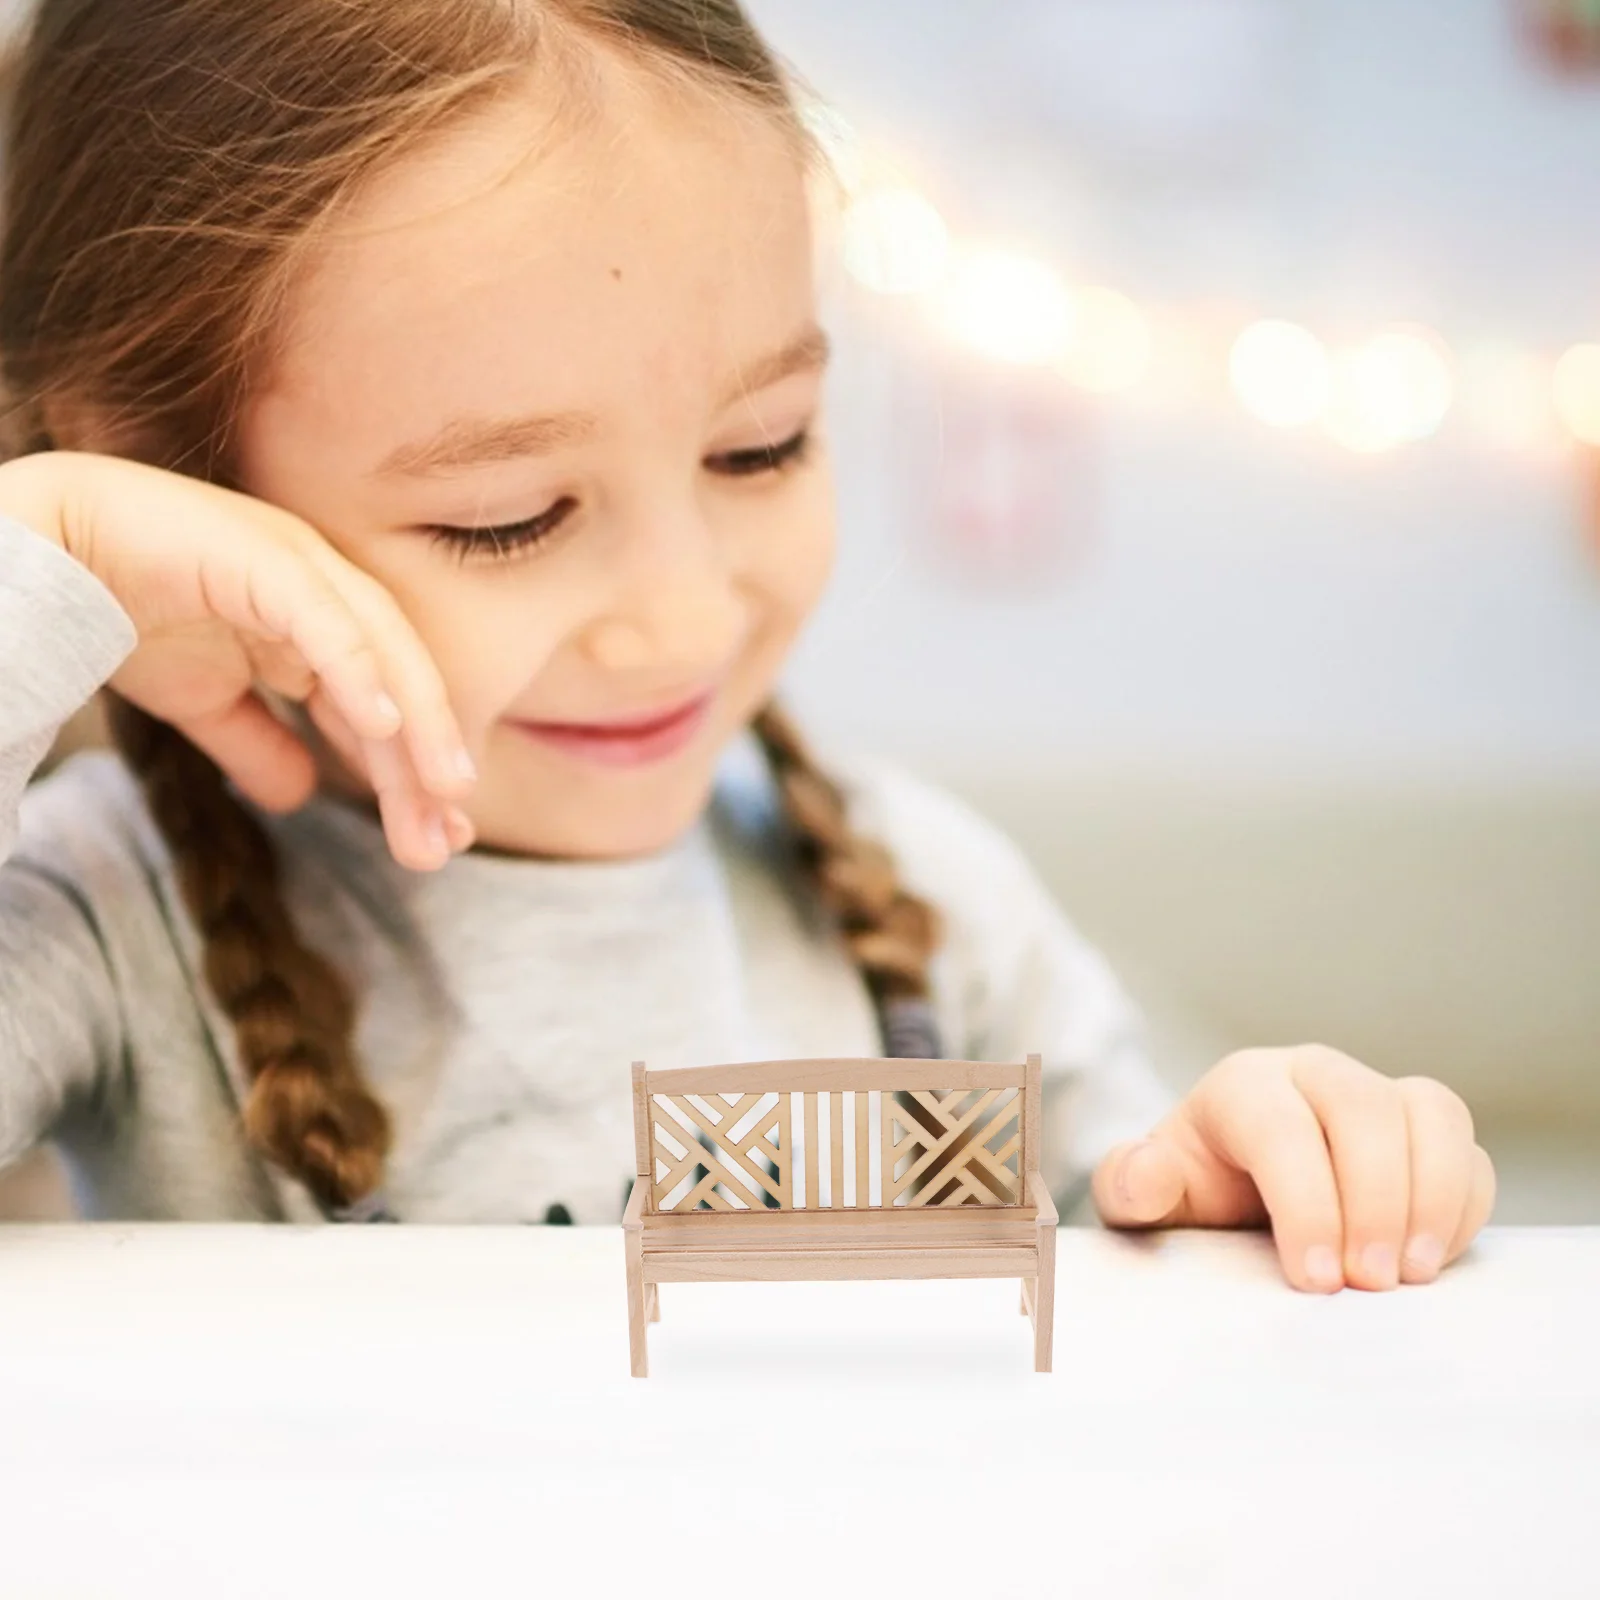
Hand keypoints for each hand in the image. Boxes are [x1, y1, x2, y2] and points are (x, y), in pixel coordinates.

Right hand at [0, 450, 474, 870]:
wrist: (43, 551)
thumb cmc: (120, 611)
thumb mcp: (203, 701)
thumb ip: (256, 743)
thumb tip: (297, 797)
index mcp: (317, 628)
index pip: (382, 709)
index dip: (410, 775)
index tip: (436, 839)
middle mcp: (325, 595)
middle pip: (395, 688)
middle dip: (421, 769)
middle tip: (445, 841)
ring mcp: (301, 569)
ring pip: (381, 652)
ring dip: (417, 724)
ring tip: (444, 788)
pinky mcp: (265, 557)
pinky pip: (324, 618)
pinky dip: (358, 668)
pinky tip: (384, 724)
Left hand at [1091, 1045, 1495, 1292]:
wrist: (1228, 1197)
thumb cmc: (1189, 1196)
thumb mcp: (1145, 1199)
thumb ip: (1131, 1186)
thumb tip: (1147, 1173)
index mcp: (1243, 1086)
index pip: (1280, 1126)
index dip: (1304, 1202)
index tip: (1314, 1279)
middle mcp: (1313, 1074)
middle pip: (1363, 1107)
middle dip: (1373, 1200)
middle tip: (1368, 1283)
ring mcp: (1376, 1096)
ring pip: (1429, 1112)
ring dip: (1432, 1196)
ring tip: (1410, 1274)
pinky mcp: (1424, 1132)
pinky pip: (1466, 1148)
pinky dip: (1463, 1204)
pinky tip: (1431, 1259)